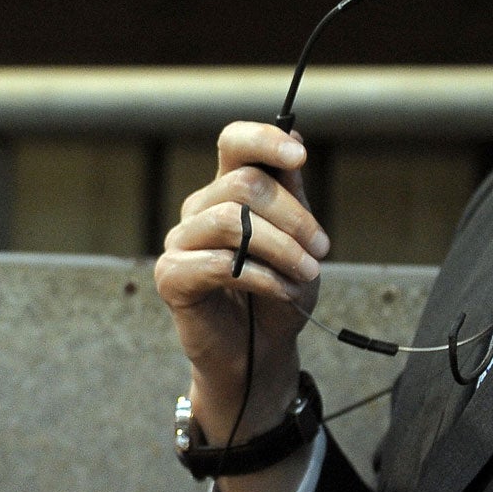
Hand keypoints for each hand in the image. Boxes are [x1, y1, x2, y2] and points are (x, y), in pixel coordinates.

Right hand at [155, 122, 329, 440]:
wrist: (260, 354)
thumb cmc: (278, 294)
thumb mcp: (298, 240)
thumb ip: (292, 193)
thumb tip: (295, 137)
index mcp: (228, 191)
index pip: (234, 143)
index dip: (263, 140)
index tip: (299, 158)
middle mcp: (200, 209)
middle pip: (244, 184)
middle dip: (293, 217)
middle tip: (321, 249)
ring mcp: (181, 241)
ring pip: (232, 222)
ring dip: (282, 249)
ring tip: (306, 274)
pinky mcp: (171, 276)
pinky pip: (219, 263)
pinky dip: (262, 277)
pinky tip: (281, 291)